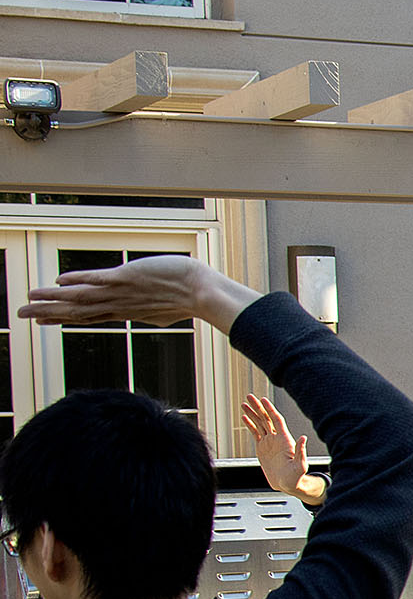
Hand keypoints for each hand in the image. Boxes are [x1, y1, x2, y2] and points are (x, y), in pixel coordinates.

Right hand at [20, 254, 257, 328]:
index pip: (88, 316)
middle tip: (21, 315)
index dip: (64, 318)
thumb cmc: (191, 298)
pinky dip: (76, 280)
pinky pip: (96, 280)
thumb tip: (152, 315)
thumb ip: (152, 311)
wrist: (204, 293)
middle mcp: (119, 305)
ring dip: (52, 299)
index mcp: (126, 312)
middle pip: (76, 311)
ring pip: (79, 298)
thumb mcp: (166, 309)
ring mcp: (121, 293)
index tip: (43, 320)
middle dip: (47, 313)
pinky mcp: (127, 278)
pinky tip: (58, 280)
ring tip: (28, 300)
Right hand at [239, 394, 311, 496]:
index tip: (263, 400)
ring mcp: (269, 442)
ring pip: (260, 423)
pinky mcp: (262, 447)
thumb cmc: (296, 477)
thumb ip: (301, 452)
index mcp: (285, 440)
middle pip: (266, 418)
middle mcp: (277, 438)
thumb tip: (303, 438)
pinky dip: (250, 425)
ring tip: (244, 404)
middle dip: (258, 407)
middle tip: (249, 397)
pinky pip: (255, 433)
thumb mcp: (300, 465)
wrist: (288, 484)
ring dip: (252, 413)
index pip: (276, 420)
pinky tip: (244, 417)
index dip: (270, 409)